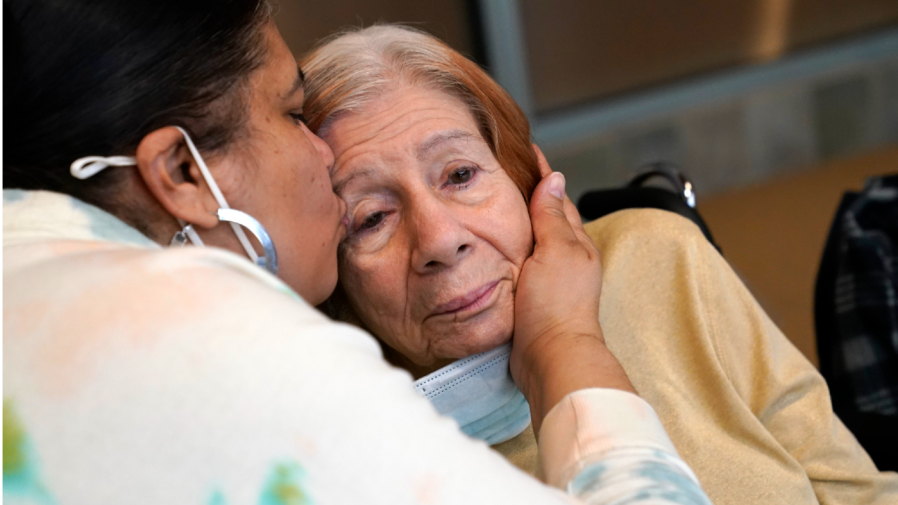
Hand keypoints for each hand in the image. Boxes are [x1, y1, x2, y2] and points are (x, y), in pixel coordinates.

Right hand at [510, 146, 634, 432]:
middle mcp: (564, 259)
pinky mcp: (532, 300)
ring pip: (531, 242)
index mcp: (574, 242)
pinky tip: (490, 251)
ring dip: (515, 224)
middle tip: (503, 174)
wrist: (551, 359)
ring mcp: (548, 281)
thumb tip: (555, 178)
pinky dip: (506, 252)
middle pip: (546, 218)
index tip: (527, 151)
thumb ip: (551, 216)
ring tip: (491, 206)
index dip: (543, 175)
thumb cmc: (557, 305)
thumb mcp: (555, 251)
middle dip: (529, 196)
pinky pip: (518, 266)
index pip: (557, 198)